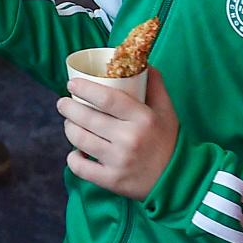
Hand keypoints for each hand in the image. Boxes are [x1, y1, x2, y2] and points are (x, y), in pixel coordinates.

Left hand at [58, 68, 178, 199]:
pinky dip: (73, 158)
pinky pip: (80, 167)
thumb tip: (142, 61)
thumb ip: (155, 85)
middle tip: (63, 103)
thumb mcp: (166, 110)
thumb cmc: (168, 141)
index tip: (72, 84)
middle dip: (68, 107)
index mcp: (143, 118)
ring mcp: (119, 161)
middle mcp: (129, 139)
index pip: (107, 98)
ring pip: (80, 139)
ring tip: (70, 122)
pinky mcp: (112, 181)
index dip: (85, 88)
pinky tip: (76, 151)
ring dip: (69, 128)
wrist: (179, 181)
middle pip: (87, 118)